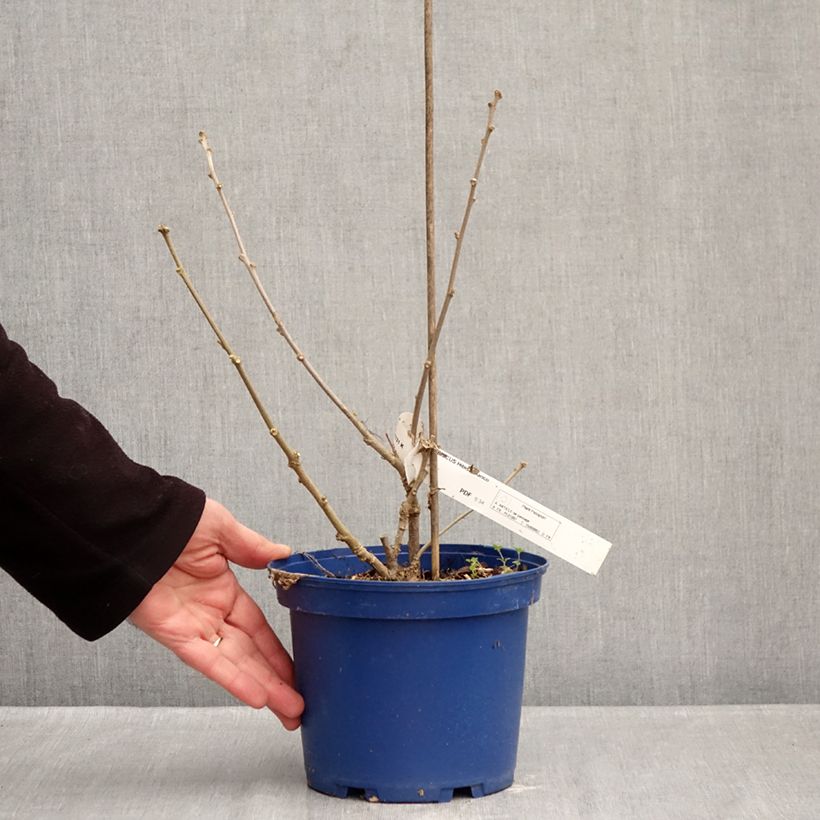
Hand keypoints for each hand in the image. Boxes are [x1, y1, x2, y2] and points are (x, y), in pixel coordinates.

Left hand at [129, 498, 303, 729]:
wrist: (131, 525)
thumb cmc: (172, 520)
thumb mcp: (220, 529)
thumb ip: (252, 547)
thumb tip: (283, 554)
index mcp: (223, 590)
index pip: (258, 628)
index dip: (278, 651)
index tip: (299, 670)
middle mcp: (210, 614)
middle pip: (251, 654)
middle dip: (277, 681)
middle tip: (299, 707)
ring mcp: (193, 627)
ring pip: (235, 664)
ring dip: (263, 688)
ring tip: (290, 711)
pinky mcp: (174, 634)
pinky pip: (207, 661)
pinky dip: (232, 679)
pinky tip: (256, 696)